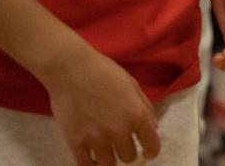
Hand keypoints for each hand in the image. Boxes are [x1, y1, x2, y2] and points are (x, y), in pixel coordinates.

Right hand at [45, 48, 160, 165]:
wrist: (71, 69)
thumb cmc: (104, 72)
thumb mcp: (133, 85)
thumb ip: (145, 108)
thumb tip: (153, 128)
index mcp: (136, 115)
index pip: (152, 146)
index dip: (151, 150)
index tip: (147, 150)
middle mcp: (118, 130)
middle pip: (129, 157)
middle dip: (128, 151)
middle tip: (122, 143)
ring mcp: (96, 138)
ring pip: (109, 164)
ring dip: (110, 158)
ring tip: (107, 148)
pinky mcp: (75, 142)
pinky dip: (92, 164)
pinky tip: (93, 156)